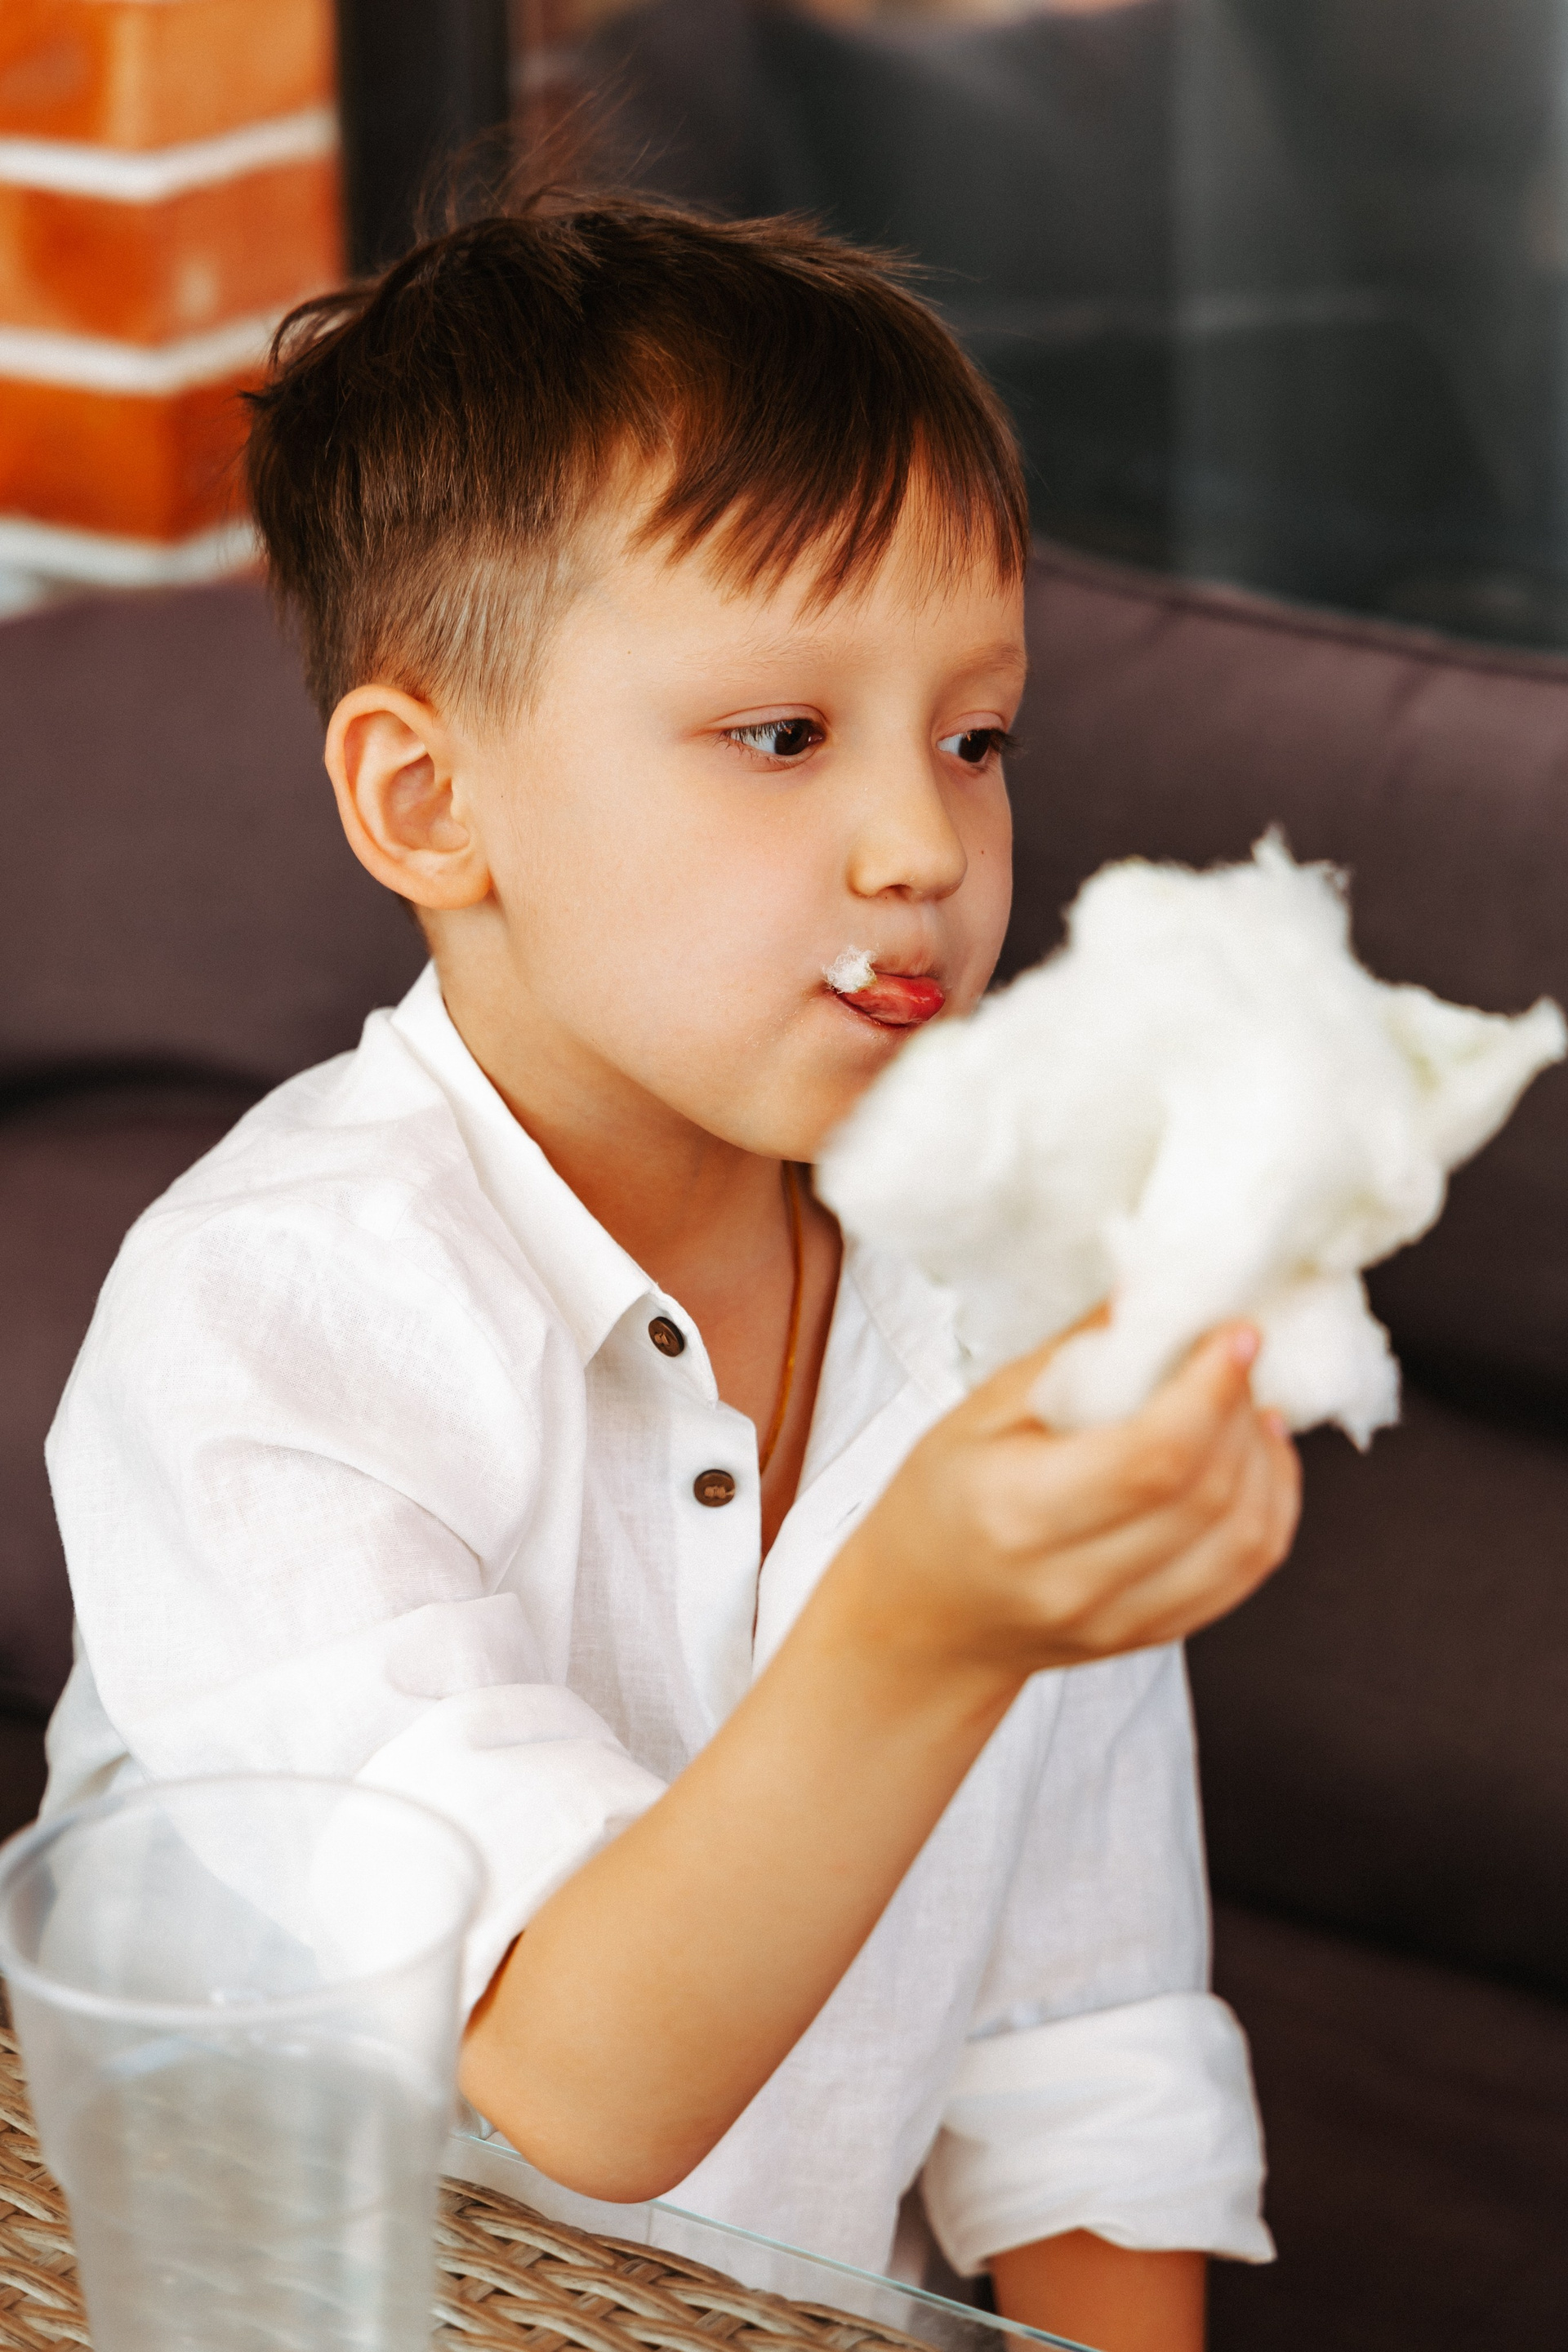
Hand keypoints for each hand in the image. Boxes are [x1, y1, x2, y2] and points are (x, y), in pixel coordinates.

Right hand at [827, 1322, 1298, 1687]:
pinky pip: (1246, 1573)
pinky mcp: (1152, 1636)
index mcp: (1018, 1514)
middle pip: (1207, 1495)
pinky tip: (1254, 1457)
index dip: (1211, 1390)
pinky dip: (1269, 1505)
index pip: (1154, 1457)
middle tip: (1231, 1356)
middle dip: (1239, 1409)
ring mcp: (1119, 1621)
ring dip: (1264, 1459)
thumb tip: (1154, 1288)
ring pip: (1244, 1539)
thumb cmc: (938, 1502)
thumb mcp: (979, 1412)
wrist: (924, 1620)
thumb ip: (1075, 1354)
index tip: (1232, 1333)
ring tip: (1245, 1403)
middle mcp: (1073, 1580)